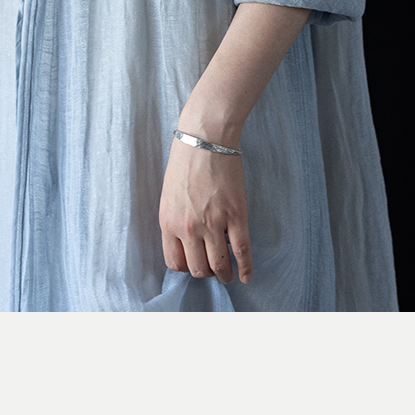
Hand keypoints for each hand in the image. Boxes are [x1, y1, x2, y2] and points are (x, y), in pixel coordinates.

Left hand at [159, 137, 252, 283]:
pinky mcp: (235, 216)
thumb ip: (175, 219)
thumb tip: (185, 240)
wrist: (205, 139)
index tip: (195, 265)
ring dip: (224, 274)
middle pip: (197, 268)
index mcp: (168, 222)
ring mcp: (213, 223)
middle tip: (213, 270)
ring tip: (228, 275)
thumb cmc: (185, 162)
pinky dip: (245, 267)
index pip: (175, 262)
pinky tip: (246, 275)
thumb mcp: (169, 195)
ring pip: (219, 264)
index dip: (186, 268)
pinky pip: (241, 250)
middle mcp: (188, 228)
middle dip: (206, 273)